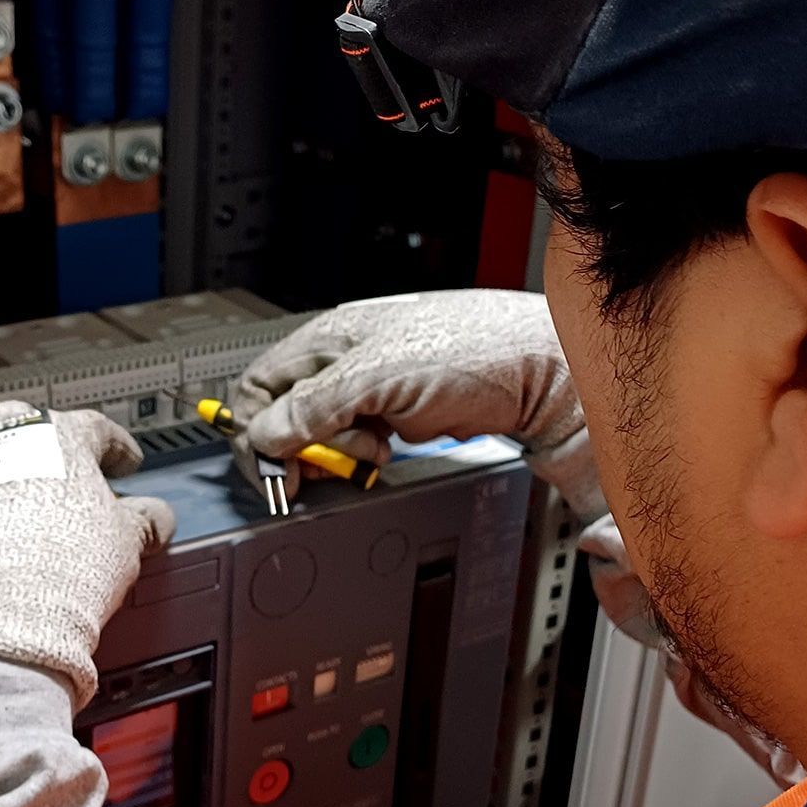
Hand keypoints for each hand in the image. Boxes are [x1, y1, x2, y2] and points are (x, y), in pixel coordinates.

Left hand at [0, 405, 174, 709]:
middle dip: (35, 455)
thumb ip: (144, 519)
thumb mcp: (126, 544)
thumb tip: (156, 518)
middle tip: (43, 490)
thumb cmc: (61, 575)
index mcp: (65, 434)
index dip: (111, 449)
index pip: (96, 430)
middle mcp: (5, 427)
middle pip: (24, 429)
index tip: (118, 463)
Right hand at [231, 290, 601, 515]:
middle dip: (304, 445)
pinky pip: (360, 442)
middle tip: (330, 465)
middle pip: (288, 414)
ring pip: (324, 433)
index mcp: (330, 337)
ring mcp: (376, 387)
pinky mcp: (402, 413)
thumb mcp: (379, 378)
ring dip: (339, 454)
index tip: (275, 470)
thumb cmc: (479, 349)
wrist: (548, 374)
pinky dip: (365, 457)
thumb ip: (314, 406)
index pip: (259, 387)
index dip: (257, 431)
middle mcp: (348, 358)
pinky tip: (387, 455)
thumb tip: (265, 437)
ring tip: (371, 454)